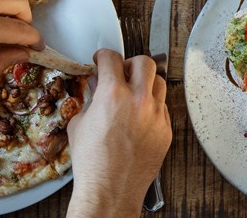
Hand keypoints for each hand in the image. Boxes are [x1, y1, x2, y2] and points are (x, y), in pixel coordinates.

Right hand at [66, 49, 170, 217]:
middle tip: (121, 72)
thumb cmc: (93, 163)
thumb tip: (96, 87)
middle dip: (130, 63)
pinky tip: (140, 116)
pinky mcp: (166, 130)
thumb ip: (90, 100)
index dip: (104, 56)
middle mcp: (139, 101)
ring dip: (146, 83)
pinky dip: (152, 106)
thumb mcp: (80, 125)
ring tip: (134, 93)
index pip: (112, 58)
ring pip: (160, 82)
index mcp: (113, 94)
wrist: (110, 190)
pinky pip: (163, 108)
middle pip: (145, 62)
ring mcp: (156, 115)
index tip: (103, 59)